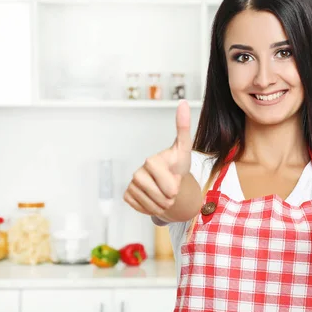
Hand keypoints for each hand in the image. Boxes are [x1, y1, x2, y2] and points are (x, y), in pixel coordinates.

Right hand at [123, 100, 191, 218]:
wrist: (170, 181)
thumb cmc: (178, 165)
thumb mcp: (184, 149)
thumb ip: (184, 127)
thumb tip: (182, 103)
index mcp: (151, 161)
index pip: (167, 185)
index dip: (174, 187)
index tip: (176, 182)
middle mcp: (137, 171)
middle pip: (159, 197)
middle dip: (170, 198)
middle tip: (172, 190)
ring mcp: (131, 184)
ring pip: (150, 205)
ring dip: (162, 205)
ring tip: (165, 195)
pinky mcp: (127, 195)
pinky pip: (140, 208)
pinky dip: (150, 208)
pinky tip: (153, 198)